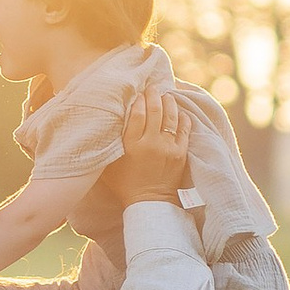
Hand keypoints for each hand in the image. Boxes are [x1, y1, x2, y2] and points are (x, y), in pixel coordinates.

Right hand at [95, 87, 191, 208]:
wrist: (150, 203)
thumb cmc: (125, 184)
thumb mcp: (109, 166)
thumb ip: (108, 145)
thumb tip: (104, 125)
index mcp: (132, 146)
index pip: (136, 114)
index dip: (138, 100)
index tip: (137, 93)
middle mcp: (151, 144)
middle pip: (154, 111)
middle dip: (153, 95)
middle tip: (152, 87)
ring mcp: (168, 148)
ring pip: (171, 117)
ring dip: (168, 102)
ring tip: (166, 95)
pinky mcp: (181, 153)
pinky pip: (184, 129)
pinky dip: (182, 117)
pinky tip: (179, 111)